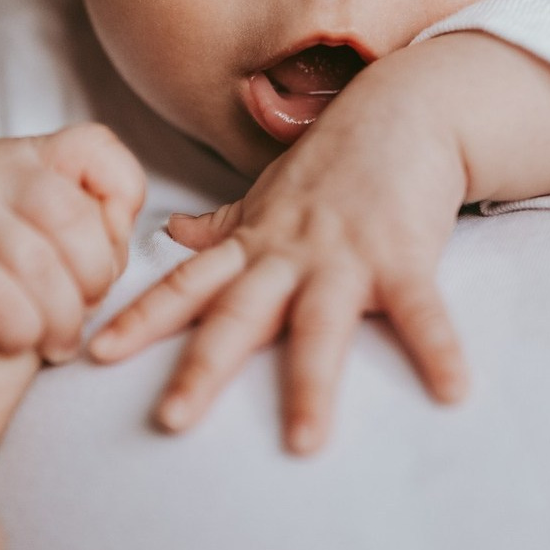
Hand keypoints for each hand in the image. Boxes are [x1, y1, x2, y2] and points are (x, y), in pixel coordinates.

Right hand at [0, 125, 146, 366]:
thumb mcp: (45, 231)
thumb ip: (92, 225)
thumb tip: (120, 232)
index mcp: (29, 156)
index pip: (97, 148)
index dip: (123, 200)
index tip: (109, 245)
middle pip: (75, 217)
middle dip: (96, 275)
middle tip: (87, 307)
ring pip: (42, 268)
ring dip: (64, 318)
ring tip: (60, 338)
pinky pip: (4, 306)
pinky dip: (26, 333)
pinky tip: (21, 342)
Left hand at [90, 48, 471, 453]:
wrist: (403, 107)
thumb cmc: (335, 160)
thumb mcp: (269, 194)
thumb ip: (223, 223)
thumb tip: (170, 232)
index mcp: (257, 243)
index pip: (188, 284)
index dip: (141, 317)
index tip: (95, 352)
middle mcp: (291, 251)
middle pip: (239, 313)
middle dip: (203, 366)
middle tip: (170, 419)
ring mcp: (346, 252)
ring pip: (320, 323)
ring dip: (311, 382)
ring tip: (304, 442)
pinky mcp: (404, 253)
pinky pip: (421, 308)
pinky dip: (438, 348)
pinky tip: (454, 391)